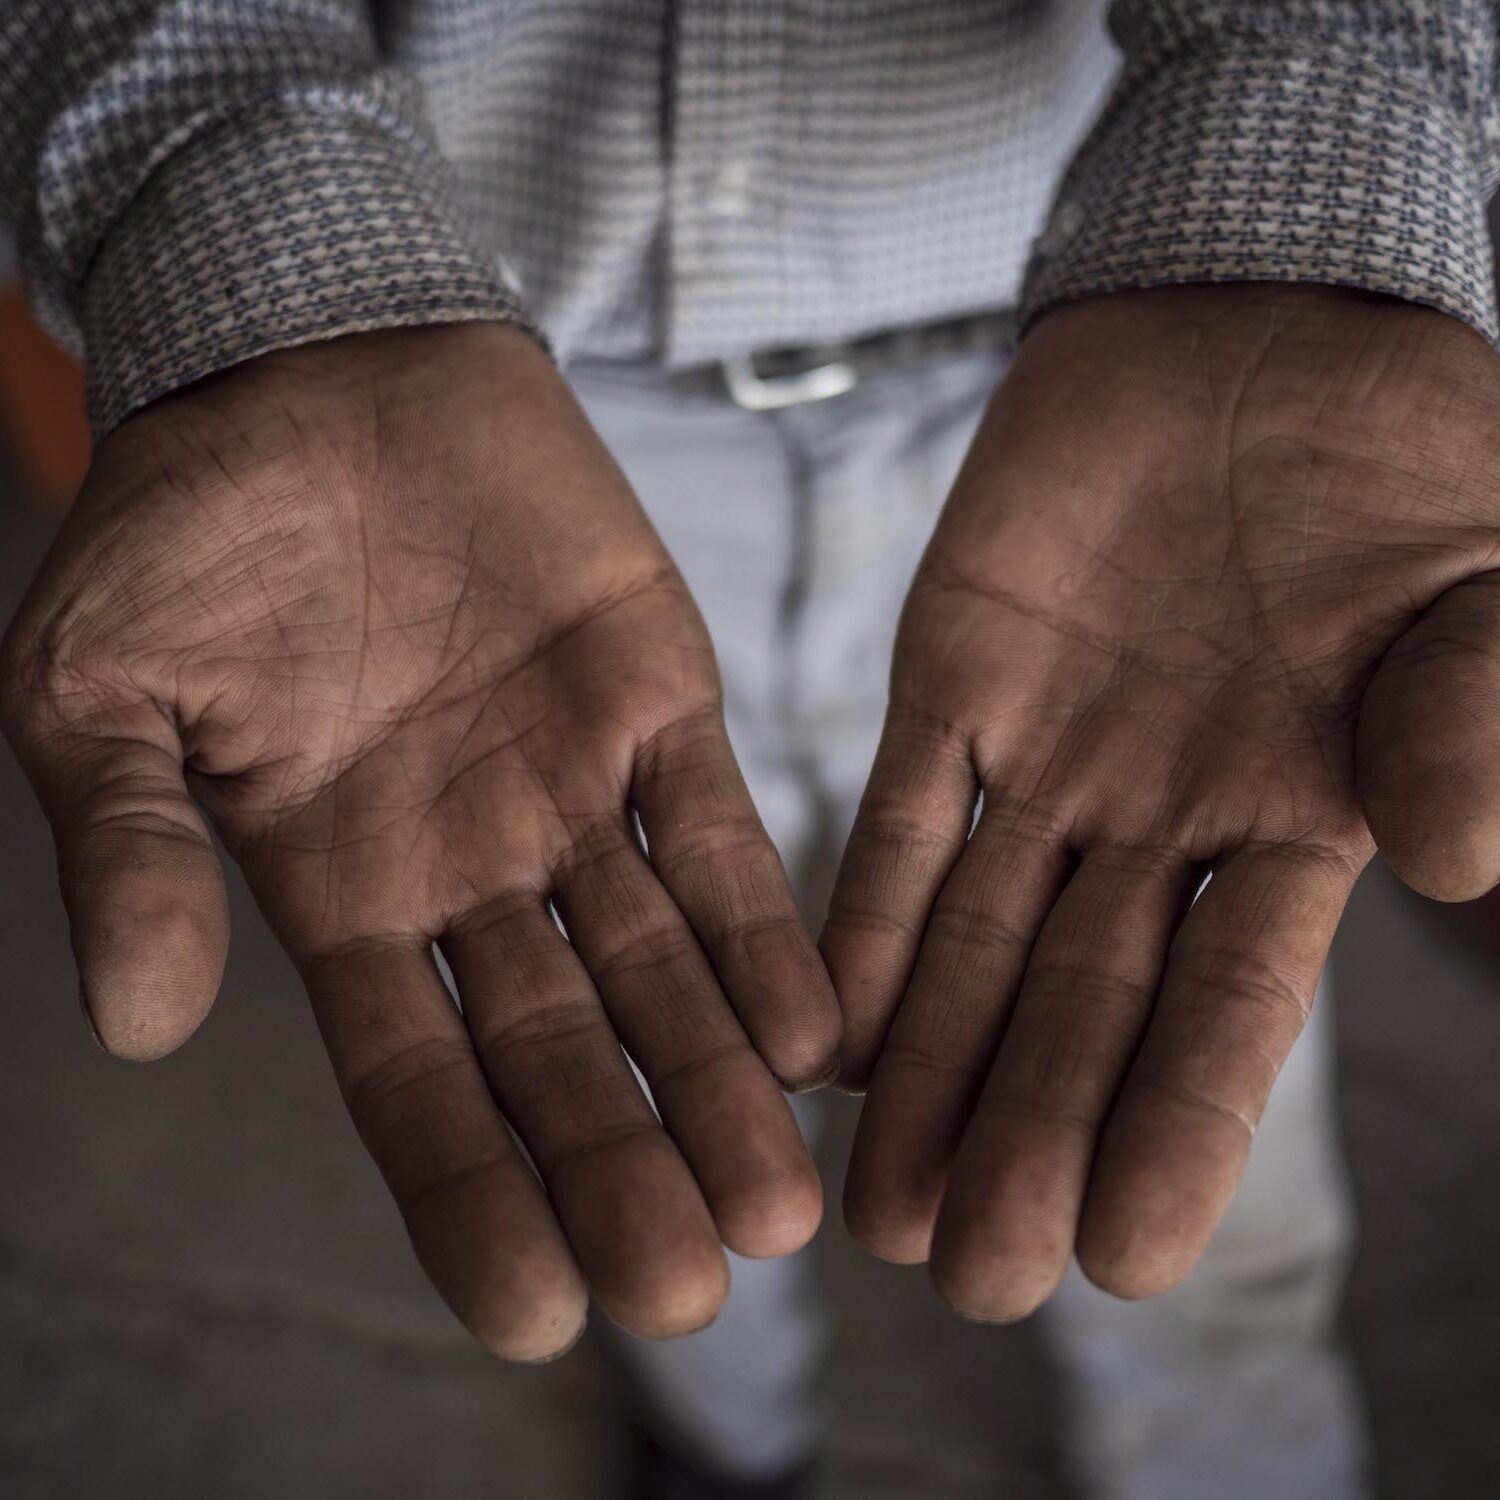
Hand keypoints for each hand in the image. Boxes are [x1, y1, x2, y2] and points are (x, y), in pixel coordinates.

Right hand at [1, 325, 838, 1357]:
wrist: (316, 369)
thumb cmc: (188, 528)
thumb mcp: (105, 690)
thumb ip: (132, 854)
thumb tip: (137, 1028)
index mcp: (342, 892)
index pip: (413, 1086)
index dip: (469, 1197)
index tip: (531, 1314)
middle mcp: (475, 869)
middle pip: (561, 1052)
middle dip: (623, 1167)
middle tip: (693, 1289)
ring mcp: (576, 792)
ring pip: (660, 968)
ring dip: (717, 1081)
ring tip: (782, 1202)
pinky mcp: (661, 703)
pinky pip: (723, 836)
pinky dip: (766, 929)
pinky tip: (814, 1030)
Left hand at [822, 284, 1499, 1317]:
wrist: (1258, 319)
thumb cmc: (1400, 456)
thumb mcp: (1478, 592)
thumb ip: (1474, 724)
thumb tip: (1457, 868)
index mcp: (1297, 820)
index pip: (1230, 1009)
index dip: (1177, 1129)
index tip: (1123, 1263)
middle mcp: (1156, 818)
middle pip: (1079, 1005)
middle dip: (1022, 1134)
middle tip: (960, 1273)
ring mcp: (1045, 754)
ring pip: (978, 940)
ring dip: (927, 1067)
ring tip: (869, 1208)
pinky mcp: (952, 677)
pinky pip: (902, 814)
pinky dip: (865, 918)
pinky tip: (825, 1030)